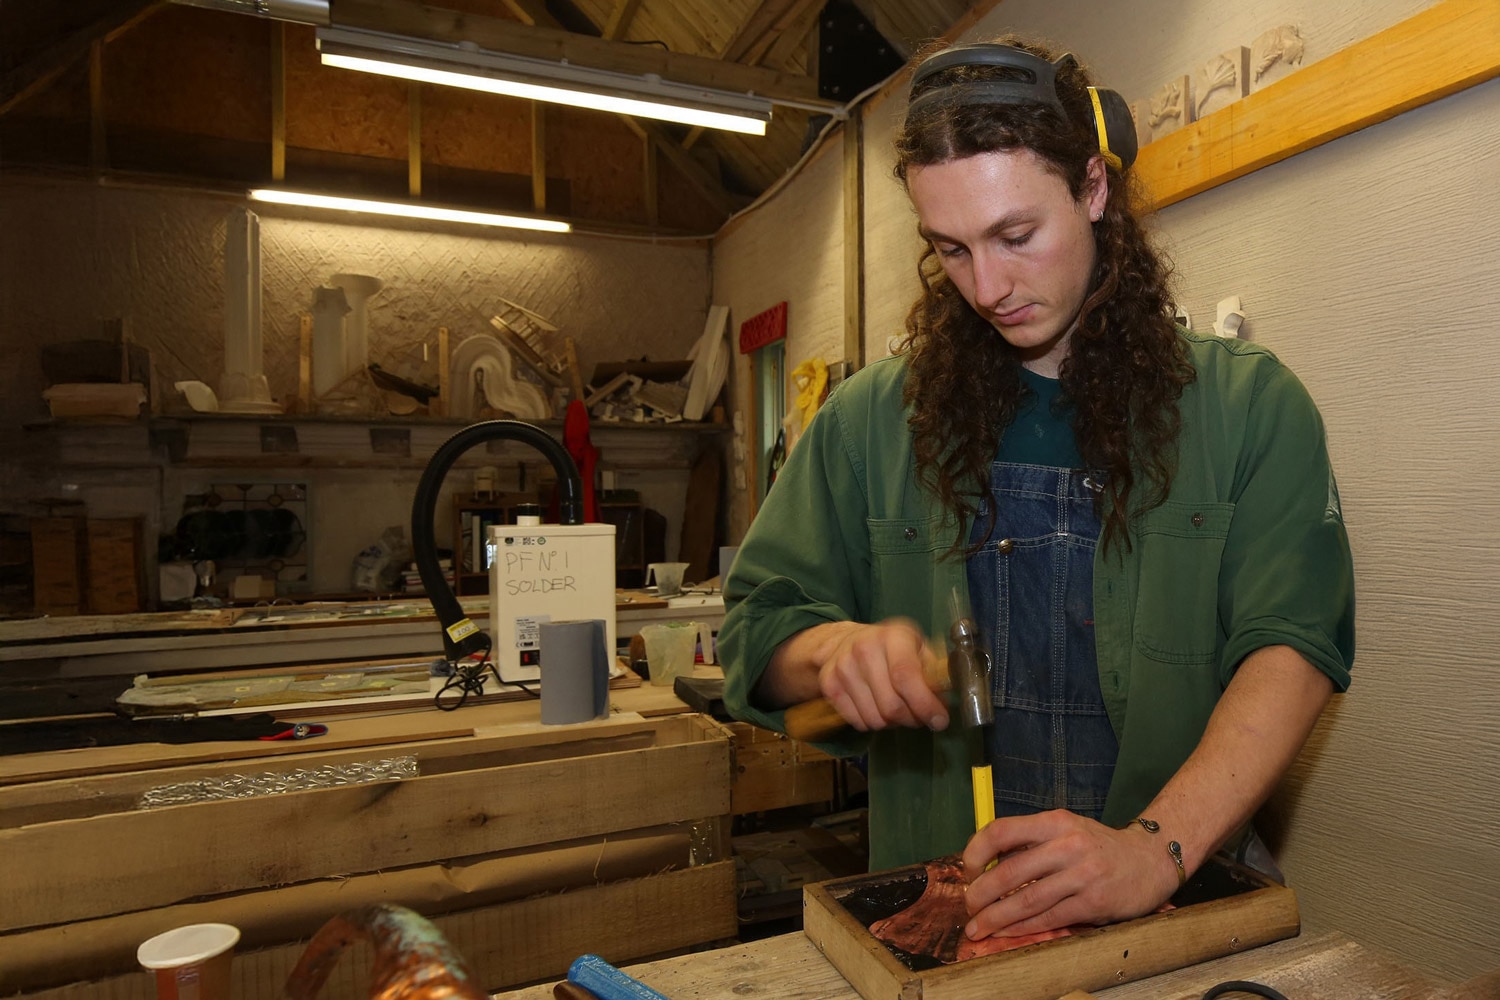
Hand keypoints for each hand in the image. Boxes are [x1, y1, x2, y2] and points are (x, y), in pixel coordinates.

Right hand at [815, 619, 949, 731]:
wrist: (844, 640)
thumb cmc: (890, 647)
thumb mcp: (917, 648)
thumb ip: (934, 672)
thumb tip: (944, 701)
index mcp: (892, 636)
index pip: (906, 676)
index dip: (925, 704)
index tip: (939, 721)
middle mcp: (864, 649)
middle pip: (891, 705)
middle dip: (912, 719)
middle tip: (918, 717)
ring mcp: (843, 667)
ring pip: (875, 719)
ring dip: (892, 723)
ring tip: (896, 709)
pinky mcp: (829, 685)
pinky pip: (858, 722)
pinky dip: (872, 723)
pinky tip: (876, 708)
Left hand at [960, 810, 1179, 938]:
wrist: (1150, 859)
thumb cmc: (1099, 846)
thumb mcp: (1066, 829)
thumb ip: (1032, 841)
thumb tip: (987, 863)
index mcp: (1055, 822)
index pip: (1001, 831)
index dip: (976, 852)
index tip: (967, 870)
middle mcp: (1067, 845)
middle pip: (1009, 871)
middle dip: (980, 893)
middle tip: (968, 906)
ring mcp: (1082, 875)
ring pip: (1027, 900)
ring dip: (996, 918)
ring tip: (977, 928)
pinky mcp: (1094, 903)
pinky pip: (1049, 918)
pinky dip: (1023, 928)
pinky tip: (1007, 933)